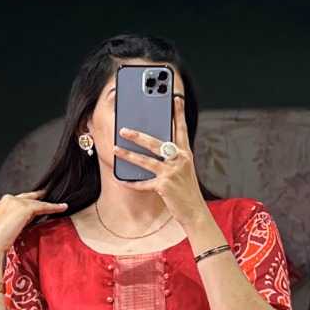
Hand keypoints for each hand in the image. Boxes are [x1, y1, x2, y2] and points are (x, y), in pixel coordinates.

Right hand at [0, 188, 68, 255]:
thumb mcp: (8, 228)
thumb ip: (18, 221)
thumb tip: (30, 221)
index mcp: (3, 203)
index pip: (20, 200)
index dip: (32, 202)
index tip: (40, 202)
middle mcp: (9, 199)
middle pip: (29, 197)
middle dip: (41, 197)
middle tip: (52, 196)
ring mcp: (16, 202)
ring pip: (37, 202)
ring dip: (49, 205)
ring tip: (61, 206)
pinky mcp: (24, 208)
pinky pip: (43, 206)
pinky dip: (53, 207)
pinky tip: (62, 208)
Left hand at [113, 99, 210, 229]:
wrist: (195, 211)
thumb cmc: (187, 190)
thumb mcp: (184, 170)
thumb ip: (172, 157)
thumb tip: (155, 148)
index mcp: (185, 153)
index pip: (181, 128)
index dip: (178, 113)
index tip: (175, 97)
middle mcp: (179, 160)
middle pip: (155, 142)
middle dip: (138, 135)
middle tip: (124, 129)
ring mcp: (171, 173)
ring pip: (145, 160)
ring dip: (128, 155)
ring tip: (115, 149)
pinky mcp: (164, 186)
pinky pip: (143, 183)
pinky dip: (131, 182)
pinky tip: (120, 179)